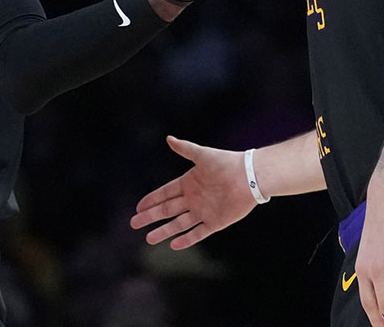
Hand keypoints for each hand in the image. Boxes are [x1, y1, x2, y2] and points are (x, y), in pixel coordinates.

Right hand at [129, 136, 252, 249]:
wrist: (249, 177)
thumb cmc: (226, 163)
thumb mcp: (202, 155)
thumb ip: (185, 148)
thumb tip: (168, 138)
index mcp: (189, 183)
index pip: (165, 193)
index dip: (151, 200)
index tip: (138, 207)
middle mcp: (194, 199)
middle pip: (167, 210)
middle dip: (150, 217)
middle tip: (134, 224)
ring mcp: (204, 211)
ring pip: (178, 224)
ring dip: (164, 231)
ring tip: (149, 239)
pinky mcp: (215, 222)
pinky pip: (198, 233)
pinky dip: (186, 239)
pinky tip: (173, 245)